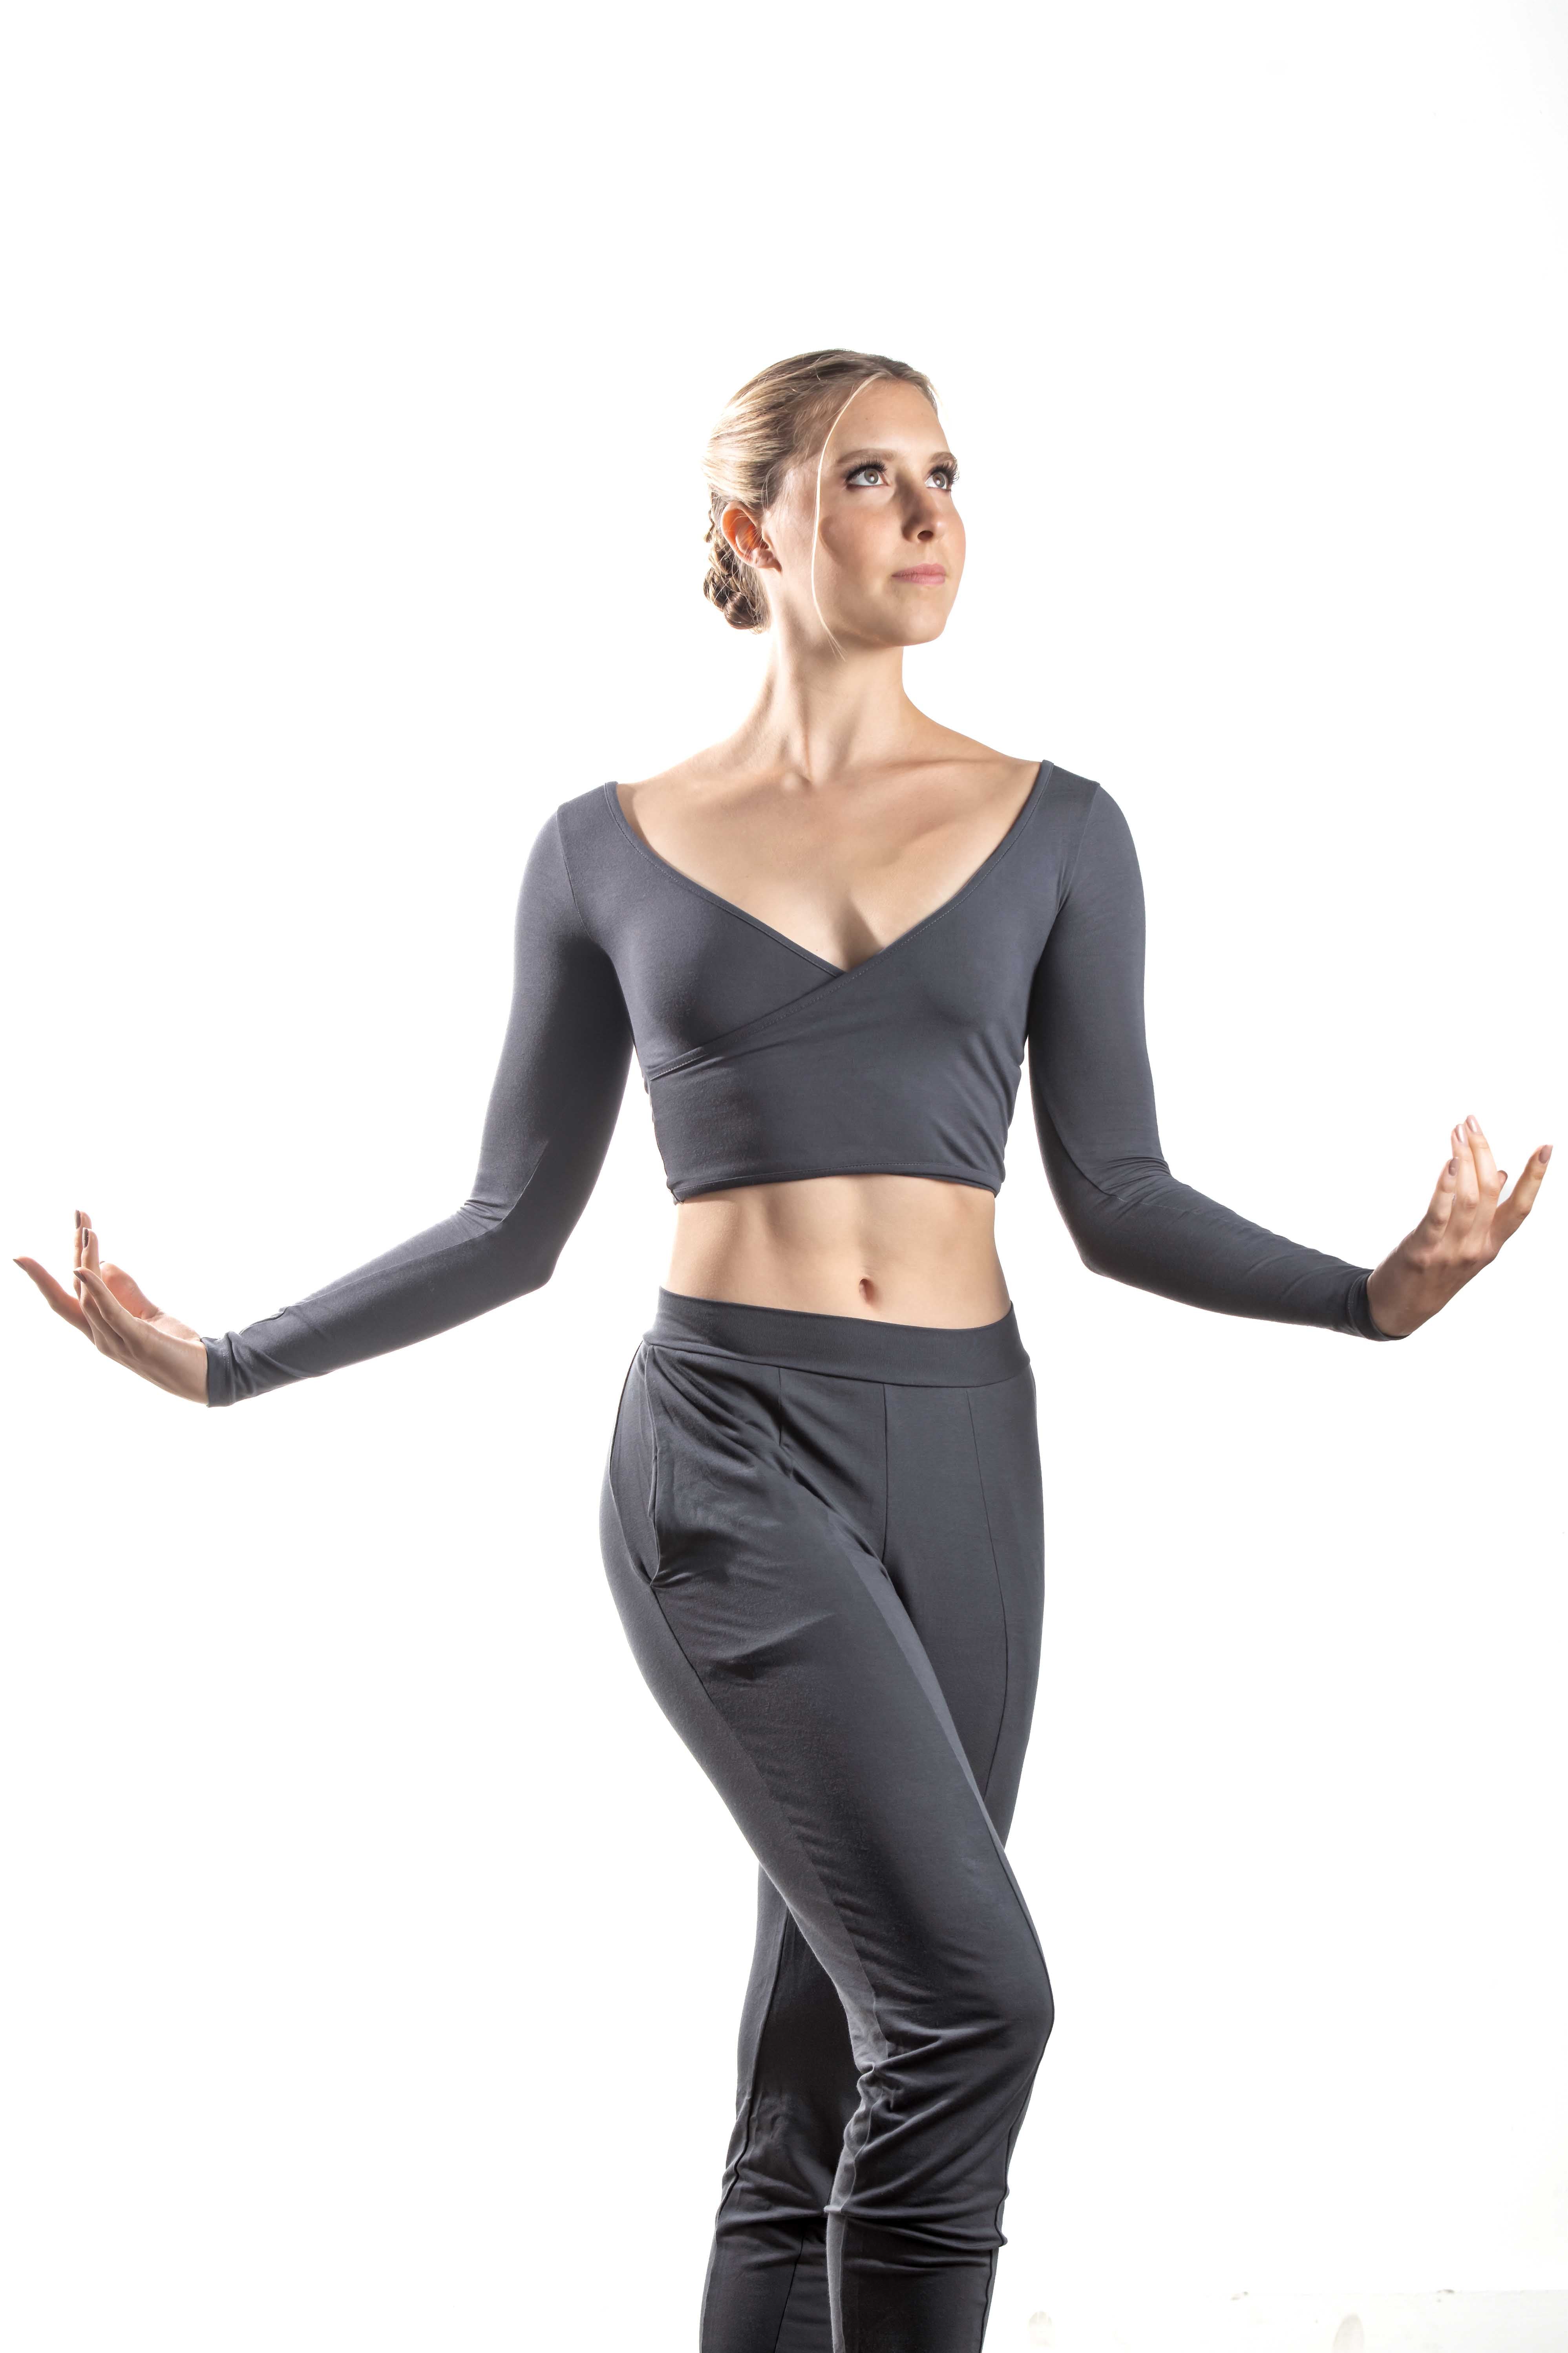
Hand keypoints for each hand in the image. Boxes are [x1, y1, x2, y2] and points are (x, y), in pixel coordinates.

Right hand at [15, 1209, 208, 1402]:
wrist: (208, 1377)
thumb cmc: (175, 1347)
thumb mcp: (147, 1313)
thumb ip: (126, 1291)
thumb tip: (105, 1264)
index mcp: (100, 1332)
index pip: (63, 1301)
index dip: (42, 1279)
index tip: (21, 1256)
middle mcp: (101, 1339)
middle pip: (72, 1293)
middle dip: (73, 1251)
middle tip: (77, 1215)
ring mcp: (116, 1342)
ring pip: (88, 1298)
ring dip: (86, 1260)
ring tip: (88, 1229)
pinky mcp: (137, 1341)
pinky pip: (110, 1312)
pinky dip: (96, 1290)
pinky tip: (85, 1270)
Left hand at [1365, 1118, 1550, 1338]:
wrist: (1399, 1311)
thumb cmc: (1434, 1272)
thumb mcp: (1468, 1246)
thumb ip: (1486, 1214)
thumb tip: (1502, 1175)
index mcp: (1491, 1244)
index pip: (1522, 1207)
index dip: (1535, 1177)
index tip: (1546, 1146)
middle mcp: (1477, 1247)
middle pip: (1490, 1191)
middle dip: (1483, 1151)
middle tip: (1471, 1121)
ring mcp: (1451, 1250)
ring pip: (1468, 1197)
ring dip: (1463, 1159)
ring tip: (1457, 1131)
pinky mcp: (1423, 1250)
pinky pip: (1438, 1215)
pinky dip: (1445, 1188)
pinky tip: (1448, 1164)